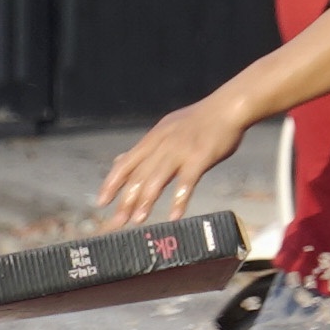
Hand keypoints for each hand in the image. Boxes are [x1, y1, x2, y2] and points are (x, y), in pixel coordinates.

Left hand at [99, 94, 250, 227]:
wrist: (228, 107)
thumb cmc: (198, 121)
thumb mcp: (165, 129)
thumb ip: (144, 149)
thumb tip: (119, 160)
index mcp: (152, 139)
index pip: (125, 163)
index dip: (112, 183)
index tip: (100, 202)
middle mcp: (161, 145)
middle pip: (138, 175)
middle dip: (126, 200)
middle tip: (116, 222)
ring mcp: (180, 151)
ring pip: (157, 178)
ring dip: (146, 200)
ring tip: (137, 220)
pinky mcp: (200, 157)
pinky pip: (187, 182)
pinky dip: (179, 200)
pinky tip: (174, 216)